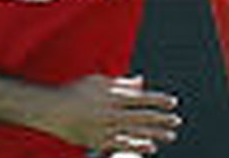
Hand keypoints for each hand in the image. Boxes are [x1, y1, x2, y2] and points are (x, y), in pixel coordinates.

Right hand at [35, 74, 180, 154]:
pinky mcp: (99, 141)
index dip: (159, 100)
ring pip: (136, 133)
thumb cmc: (75, 92)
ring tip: (170, 136)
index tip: (173, 102)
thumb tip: (141, 81)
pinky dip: (138, 146)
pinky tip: (150, 147)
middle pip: (142, 117)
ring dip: (155, 134)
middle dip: (162, 119)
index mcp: (111, 95)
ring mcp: (105, 128)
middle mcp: (110, 112)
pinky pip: (123, 145)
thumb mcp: (98, 81)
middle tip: (177, 121)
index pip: (141, 98)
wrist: (52, 110)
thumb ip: (121, 83)